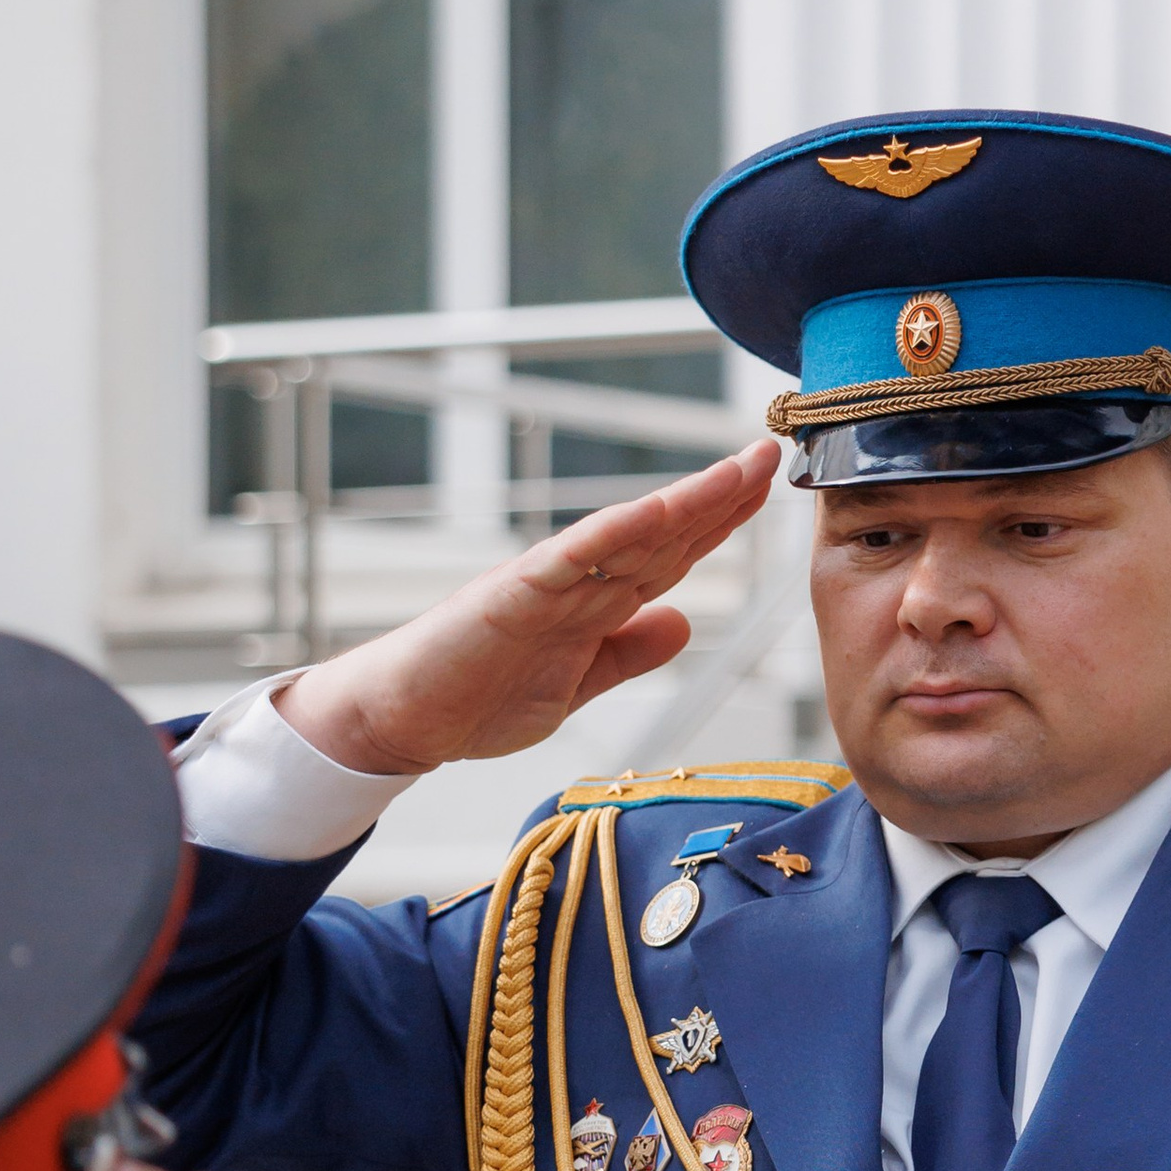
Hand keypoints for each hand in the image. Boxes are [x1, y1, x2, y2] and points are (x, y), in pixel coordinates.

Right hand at [276, 441, 780, 779]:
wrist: (400, 719)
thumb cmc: (476, 697)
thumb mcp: (576, 684)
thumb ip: (627, 653)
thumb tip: (684, 624)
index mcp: (593, 603)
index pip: (670, 554)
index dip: (720, 521)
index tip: (767, 484)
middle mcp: (576, 582)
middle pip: (661, 534)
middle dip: (719, 495)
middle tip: (770, 450)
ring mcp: (544, 585)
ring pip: (627, 536)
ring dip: (685, 503)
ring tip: (736, 470)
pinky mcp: (508, 598)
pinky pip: (568, 561)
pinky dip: (612, 534)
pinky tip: (655, 511)